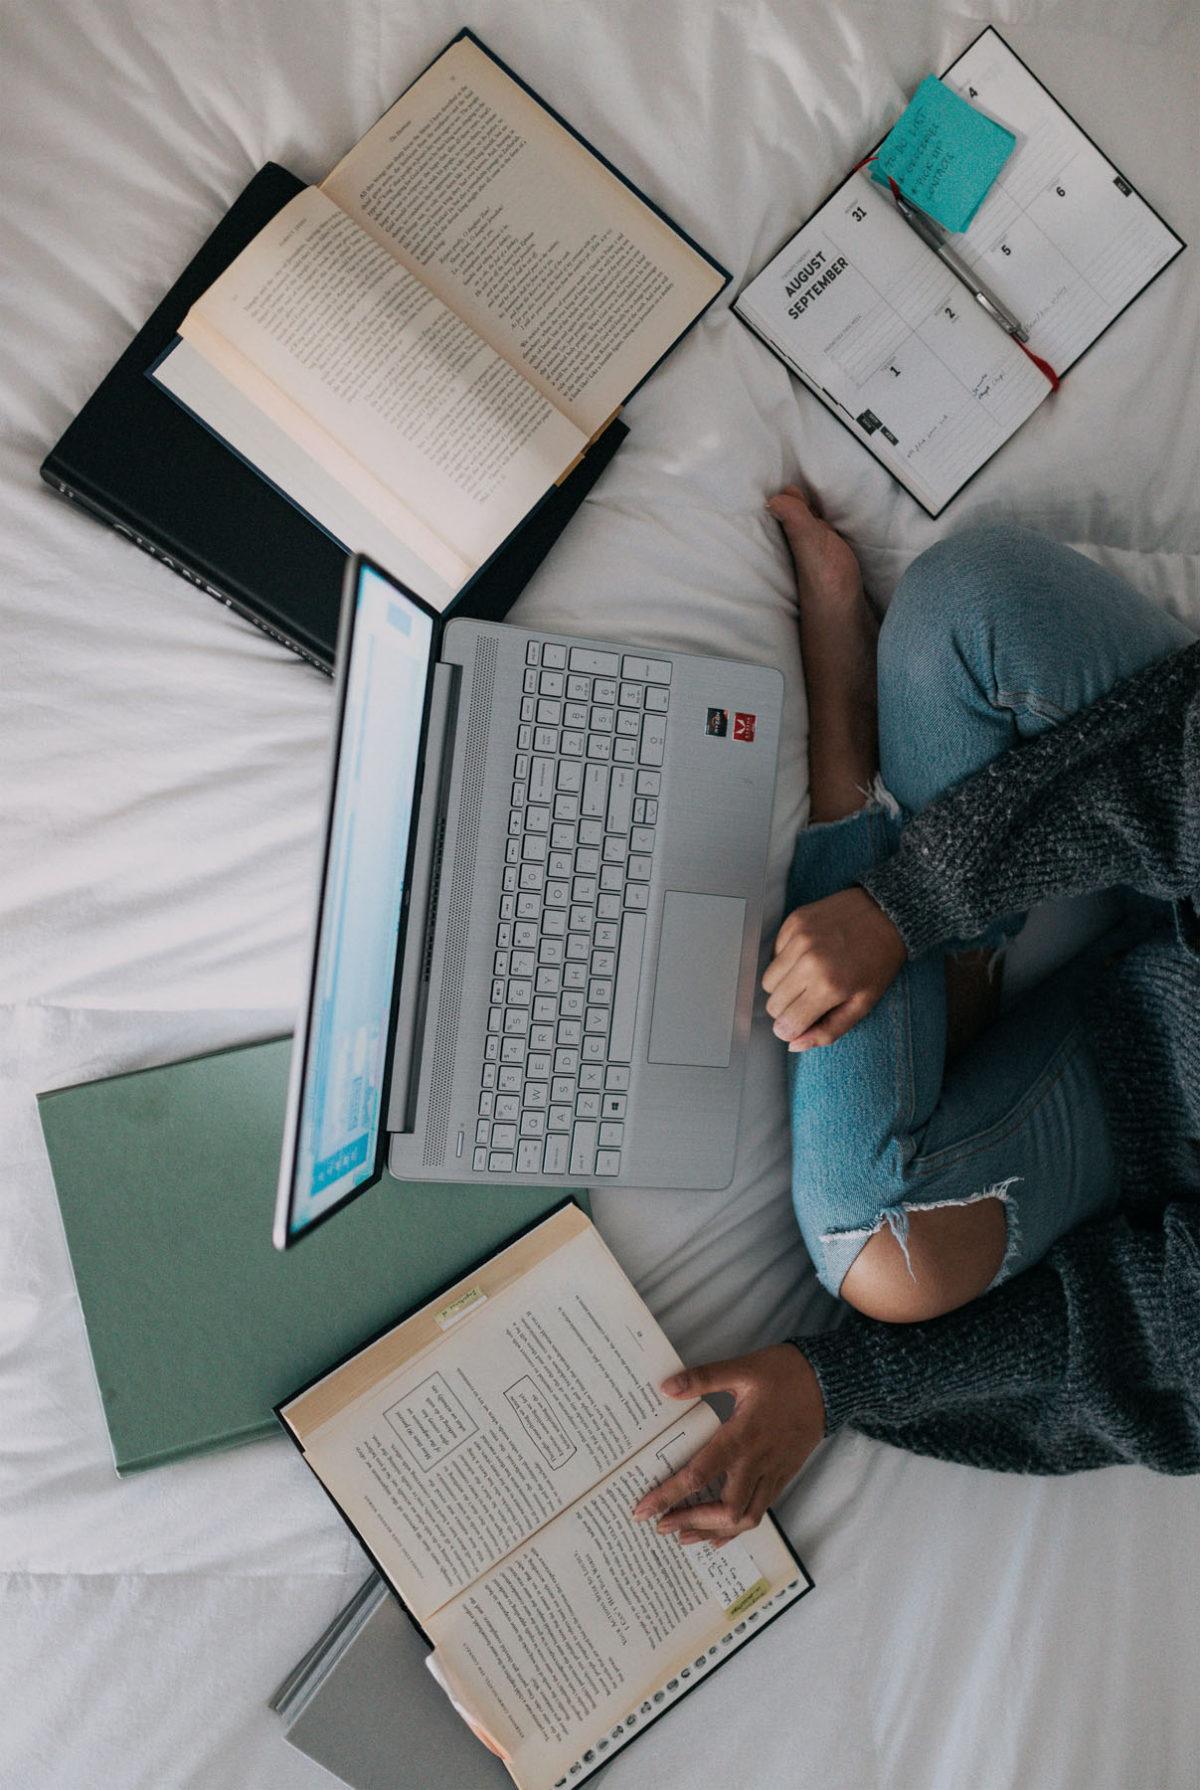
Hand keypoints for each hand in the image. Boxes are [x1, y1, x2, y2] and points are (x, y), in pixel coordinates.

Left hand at [630, 1346, 825, 1544]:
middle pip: (725, 1510)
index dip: (669, 1495)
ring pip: (745, 1518)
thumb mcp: (742, 1369)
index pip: (700, 1475)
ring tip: (685, 1536)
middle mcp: (757, 1462)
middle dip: (691, 1522)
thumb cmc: (783, 1374)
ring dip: (713, 1531)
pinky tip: (722, 1533)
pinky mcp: (784, 1476)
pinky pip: (760, 1510)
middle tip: (661, 1527)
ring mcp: (773, 1473)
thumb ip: (703, 1378)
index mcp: (742, 1437)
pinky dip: (738, 1527)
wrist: (828, 1383)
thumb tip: (666, 1387)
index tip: (645, 1510)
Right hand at [762, 885, 905, 1050]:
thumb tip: (794, 1044)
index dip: (792, 1030)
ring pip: (768, 981)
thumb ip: (828, 1030)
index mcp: (829, 987)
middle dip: (788, 1009)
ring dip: (783, 986)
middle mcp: (809, 962)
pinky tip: (808, 956)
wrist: (887, 913)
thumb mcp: (863, 1004)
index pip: (785, 1024)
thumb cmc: (879, 961)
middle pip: (773, 1004)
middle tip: (809, 1000)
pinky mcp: (794, 922)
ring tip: (808, 978)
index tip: (802, 1023)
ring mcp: (799, 939)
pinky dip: (785, 961)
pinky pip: (773, 954)